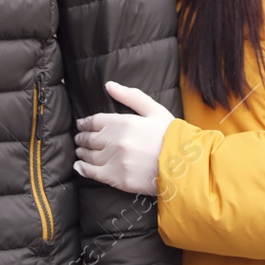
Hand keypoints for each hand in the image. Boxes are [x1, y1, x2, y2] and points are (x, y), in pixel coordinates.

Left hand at [73, 80, 174, 196]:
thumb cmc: (172, 136)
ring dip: (82, 152)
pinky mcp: (118, 179)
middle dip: (82, 137)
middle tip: (79, 138)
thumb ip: (130, 96)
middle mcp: (116, 141)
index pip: (95, 121)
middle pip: (90, 138)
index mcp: (124, 122)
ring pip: (89, 155)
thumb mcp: (154, 110)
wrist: (185, 167)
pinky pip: (93, 173)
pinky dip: (83, 169)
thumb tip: (109, 85)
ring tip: (80, 151)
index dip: (85, 123)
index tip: (81, 124)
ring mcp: (116, 161)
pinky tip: (79, 167)